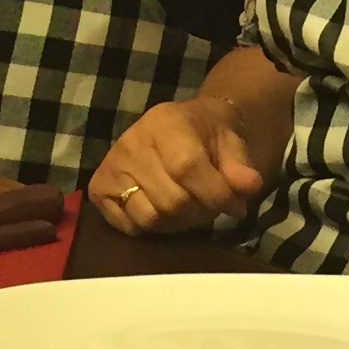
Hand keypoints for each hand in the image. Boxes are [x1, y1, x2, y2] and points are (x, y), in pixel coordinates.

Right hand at [90, 96, 264, 233]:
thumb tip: (249, 187)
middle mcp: (132, 141)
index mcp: (165, 122)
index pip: (186, 167)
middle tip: (211, 206)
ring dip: (177, 223)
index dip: (214, 194)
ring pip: (149, 216)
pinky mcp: (99, 188)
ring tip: (189, 208)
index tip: (235, 206)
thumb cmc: (207, 135)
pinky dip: (151, 227)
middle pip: (169, 199)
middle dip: (199, 211)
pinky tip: (163, 209)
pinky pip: (127, 226)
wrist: (180, 126)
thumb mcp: (231, 142)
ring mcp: (112, 166)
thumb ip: (239, 165)